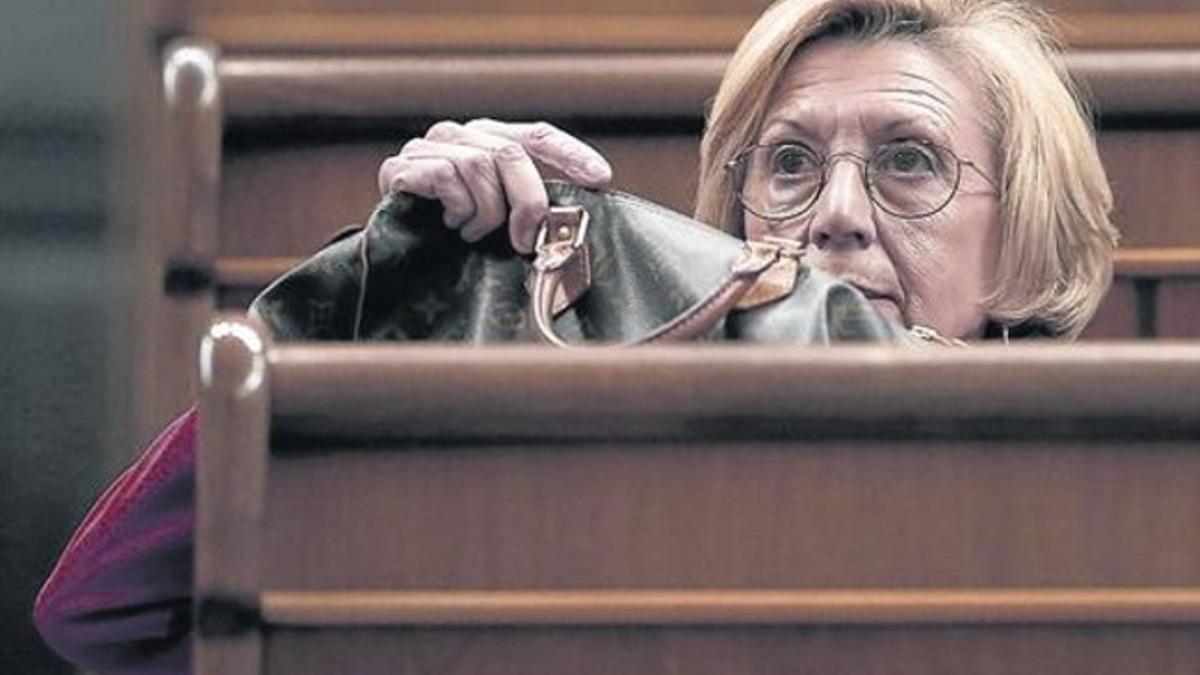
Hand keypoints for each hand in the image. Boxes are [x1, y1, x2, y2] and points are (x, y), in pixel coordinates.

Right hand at [378, 119, 612, 252]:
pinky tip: (449, 225)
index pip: (537, 135)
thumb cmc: (452, 237)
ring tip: (472, 233)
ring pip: (479, 165)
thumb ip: (529, 207)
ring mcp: (427, 146)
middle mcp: (458, 134)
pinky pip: (445, 177)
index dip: (570, 154)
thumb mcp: (500, 219)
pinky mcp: (401, 166)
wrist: (393, 253)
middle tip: (527, 241)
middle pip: (510, 152)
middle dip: (527, 201)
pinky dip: (457, 208)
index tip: (601, 180)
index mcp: (488, 138)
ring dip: (484, 212)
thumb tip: (572, 221)